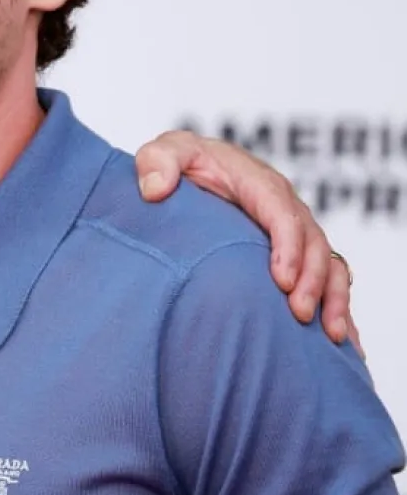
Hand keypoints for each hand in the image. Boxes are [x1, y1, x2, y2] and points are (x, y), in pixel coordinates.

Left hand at [133, 130, 358, 353]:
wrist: (193, 170)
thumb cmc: (181, 162)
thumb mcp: (166, 151)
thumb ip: (158, 162)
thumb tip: (154, 189)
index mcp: (259, 184)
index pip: (282, 213)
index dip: (288, 246)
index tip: (282, 280)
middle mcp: (286, 208)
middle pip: (313, 243)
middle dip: (312, 280)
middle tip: (299, 314)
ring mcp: (295, 232)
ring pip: (328, 264)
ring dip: (333, 298)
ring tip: (330, 335)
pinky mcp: (296, 253)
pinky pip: (328, 279)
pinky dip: (338, 307)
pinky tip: (341, 343)